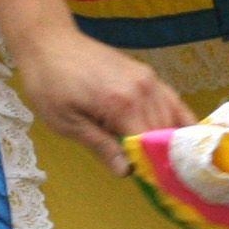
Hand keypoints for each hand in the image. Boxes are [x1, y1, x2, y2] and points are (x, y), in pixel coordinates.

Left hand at [11, 27, 194, 172]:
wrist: (49, 42)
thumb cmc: (49, 83)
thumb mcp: (66, 122)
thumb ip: (100, 146)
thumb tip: (127, 172)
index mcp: (121, 104)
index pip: (149, 146)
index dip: (151, 168)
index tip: (150, 186)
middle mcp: (142, 90)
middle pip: (164, 133)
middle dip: (162, 157)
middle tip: (156, 180)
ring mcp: (148, 78)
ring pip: (172, 117)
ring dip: (169, 141)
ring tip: (165, 164)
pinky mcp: (146, 73)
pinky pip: (171, 99)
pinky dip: (177, 119)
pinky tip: (179, 137)